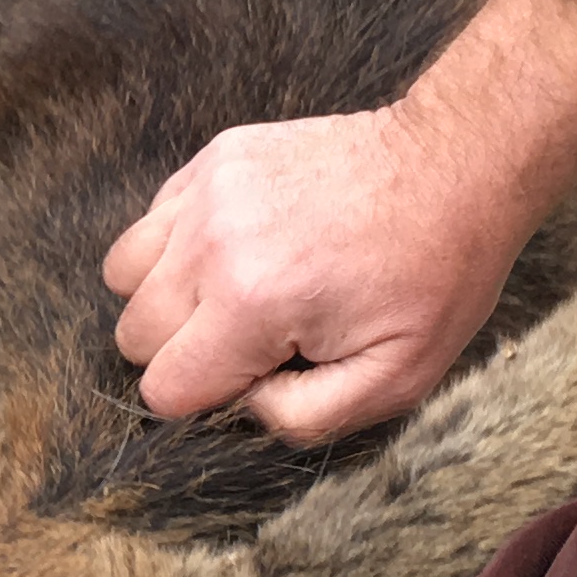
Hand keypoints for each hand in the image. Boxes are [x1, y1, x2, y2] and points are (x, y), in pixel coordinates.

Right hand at [103, 0, 576, 438]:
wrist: (452, 167)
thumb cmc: (433, 276)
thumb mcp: (396, 380)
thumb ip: (303, 418)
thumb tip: (243, 402)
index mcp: (251, 304)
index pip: (164, 388)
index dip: (208, 398)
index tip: (259, 374)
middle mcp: (211, 243)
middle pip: (133, 333)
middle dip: (183, 352)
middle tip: (254, 337)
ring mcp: (206, 192)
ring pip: (123, 274)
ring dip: (165, 298)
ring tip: (230, 295)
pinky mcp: (213, 159)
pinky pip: (151, 222)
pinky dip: (176, 247)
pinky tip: (237, 250)